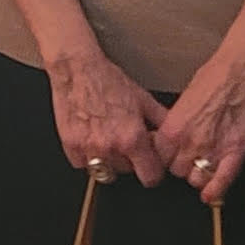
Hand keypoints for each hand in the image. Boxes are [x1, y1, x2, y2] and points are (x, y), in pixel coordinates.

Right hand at [45, 46, 167, 185]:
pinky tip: (91, 141)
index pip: (149, 176)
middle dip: (130, 161)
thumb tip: (174, 136)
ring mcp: (88, 148)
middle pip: (127, 172)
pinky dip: (87, 157)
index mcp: (133, 138)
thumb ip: (161, 121)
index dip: (152, 172)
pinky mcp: (70, 145)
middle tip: (126, 143)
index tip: (150, 168)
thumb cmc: (107, 80)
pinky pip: (82, 164)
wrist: (77, 69)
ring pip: (104, 172)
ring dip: (109, 161)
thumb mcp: (143, 98)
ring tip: (109, 142)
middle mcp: (111, 146)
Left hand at [157, 29, 244, 204]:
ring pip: (196, 178)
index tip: (169, 154)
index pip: (158, 159)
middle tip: (189, 156)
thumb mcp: (183, 102)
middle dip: (181, 165)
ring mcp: (213, 150)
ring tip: (203, 165)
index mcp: (172, 130)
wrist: (241, 70)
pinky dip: (215, 190)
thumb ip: (175, 126)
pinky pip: (222, 179)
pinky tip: (210, 196)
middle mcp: (189, 144)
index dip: (165, 157)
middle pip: (176, 171)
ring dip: (198, 174)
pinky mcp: (236, 152)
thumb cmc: (212, 79)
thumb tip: (167, 140)